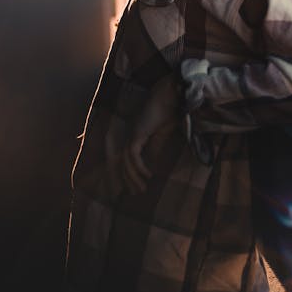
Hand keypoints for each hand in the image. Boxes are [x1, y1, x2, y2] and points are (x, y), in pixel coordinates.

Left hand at [121, 80, 178, 194]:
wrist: (169, 98)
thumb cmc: (168, 112)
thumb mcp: (162, 135)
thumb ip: (155, 147)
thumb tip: (153, 162)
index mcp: (135, 135)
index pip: (126, 159)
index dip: (129, 173)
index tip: (136, 186)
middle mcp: (130, 136)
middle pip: (122, 163)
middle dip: (128, 179)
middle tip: (136, 193)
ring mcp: (131, 135)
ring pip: (125, 162)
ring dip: (133, 177)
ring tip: (142, 188)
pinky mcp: (136, 135)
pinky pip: (133, 156)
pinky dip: (139, 167)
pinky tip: (148, 175)